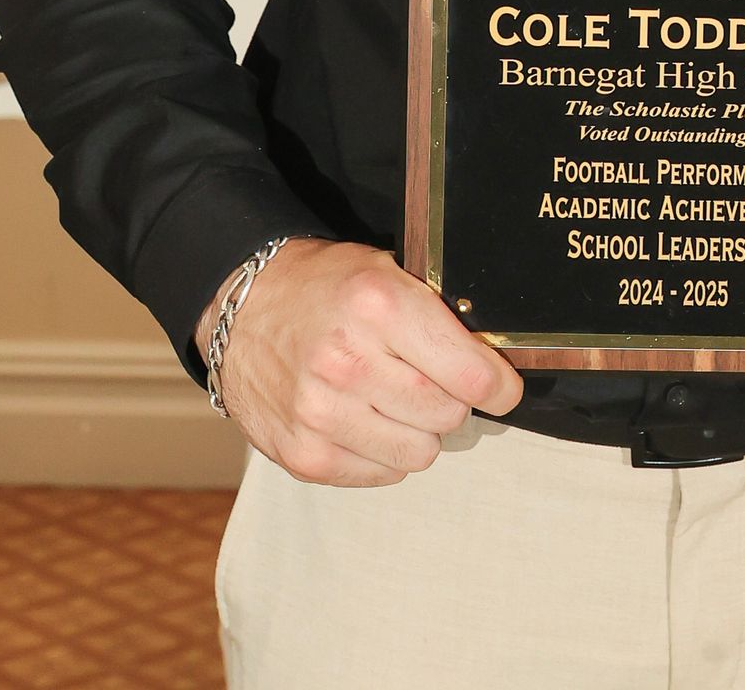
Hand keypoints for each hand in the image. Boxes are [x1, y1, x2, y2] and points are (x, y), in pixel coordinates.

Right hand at [195, 239, 523, 486]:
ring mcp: (320, 414)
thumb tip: (494, 367)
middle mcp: (347, 362)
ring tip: (394, 399)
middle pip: (449, 415)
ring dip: (418, 430)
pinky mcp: (304, 454)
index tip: (502, 388)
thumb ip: (436, 316)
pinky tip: (365, 418)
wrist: (241, 308)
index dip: (498, 386)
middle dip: (454, 401)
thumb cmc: (324, 287)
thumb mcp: (385, 272)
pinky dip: (384, 451)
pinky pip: (381, 473)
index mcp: (377, 306)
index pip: (469, 374)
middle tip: (434, 381)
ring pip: (419, 452)